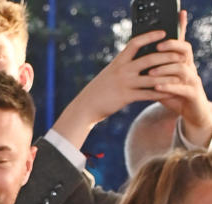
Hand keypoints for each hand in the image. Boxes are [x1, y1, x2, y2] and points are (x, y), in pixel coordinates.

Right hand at [54, 29, 181, 146]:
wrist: (85, 107)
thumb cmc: (99, 90)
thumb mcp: (109, 73)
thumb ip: (123, 66)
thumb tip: (139, 59)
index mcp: (118, 62)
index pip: (135, 43)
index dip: (150, 36)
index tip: (163, 33)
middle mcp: (122, 71)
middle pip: (149, 59)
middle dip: (167, 56)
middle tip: (179, 55)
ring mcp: (124, 84)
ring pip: (152, 78)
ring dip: (168, 76)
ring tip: (180, 75)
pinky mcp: (126, 97)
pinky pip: (148, 94)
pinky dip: (161, 93)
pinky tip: (170, 92)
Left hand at [151, 13, 211, 143]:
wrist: (191, 111)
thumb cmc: (174, 93)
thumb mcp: (164, 79)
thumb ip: (154, 69)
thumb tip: (135, 59)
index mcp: (183, 62)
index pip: (181, 44)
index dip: (173, 38)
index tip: (159, 35)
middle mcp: (190, 67)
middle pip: (185, 51)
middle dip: (171, 48)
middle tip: (156, 48)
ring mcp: (192, 80)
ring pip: (182, 69)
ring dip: (165, 69)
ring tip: (150, 72)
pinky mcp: (192, 93)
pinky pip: (182, 88)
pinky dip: (169, 87)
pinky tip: (156, 87)